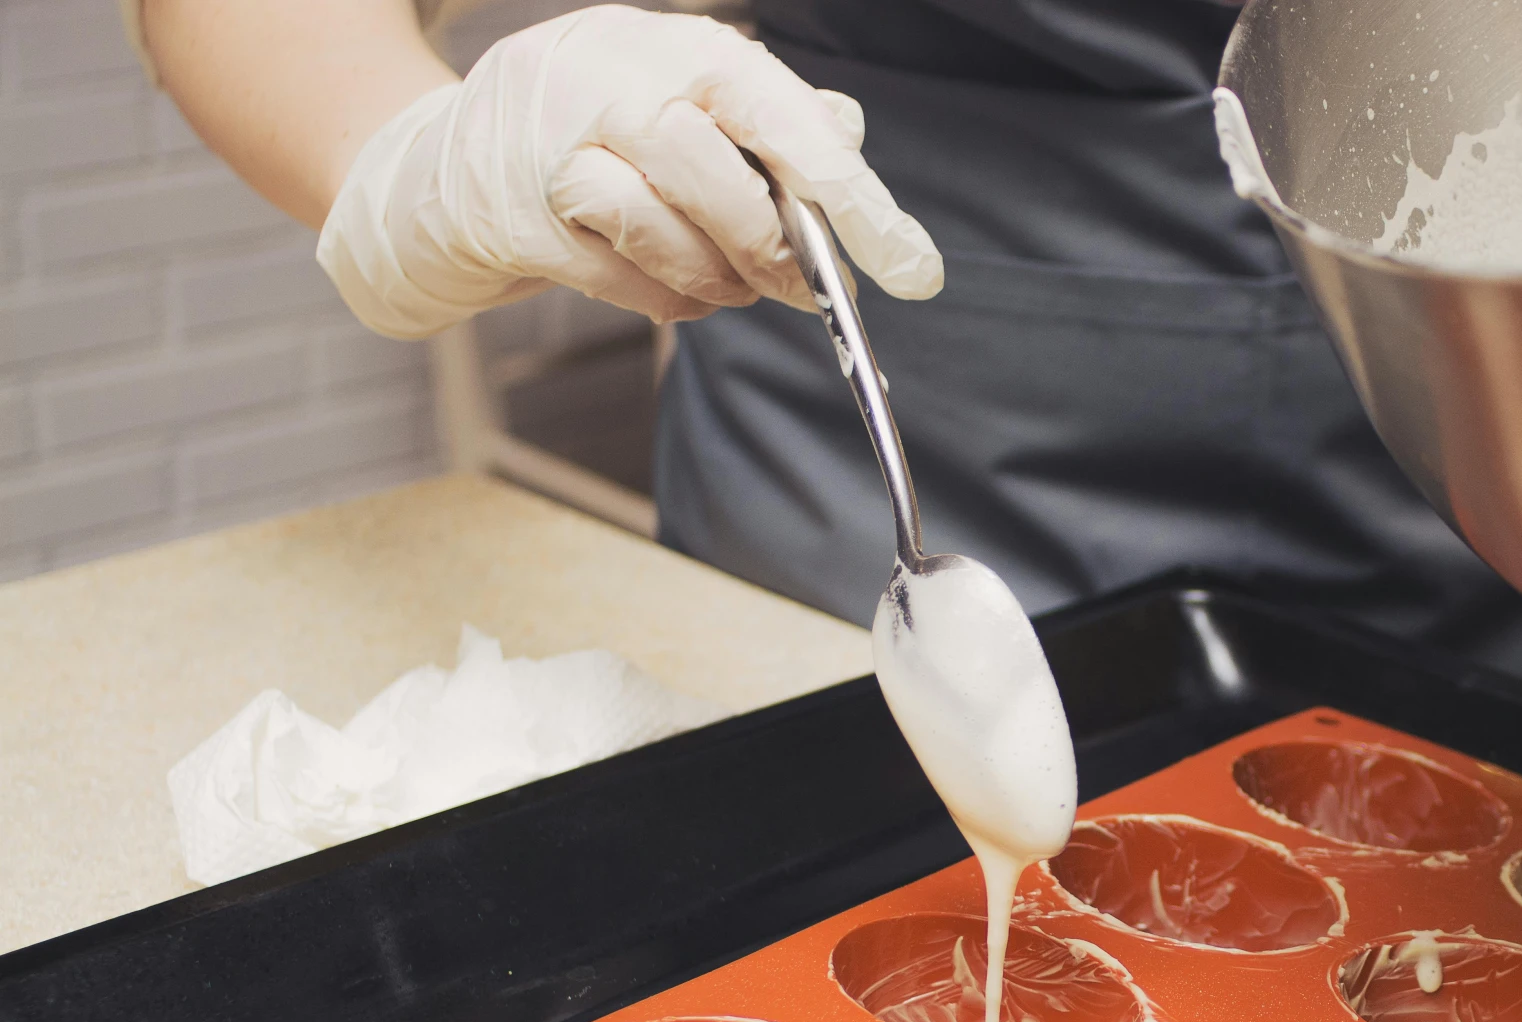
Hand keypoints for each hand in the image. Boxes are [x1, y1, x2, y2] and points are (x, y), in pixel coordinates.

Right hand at [316, 4, 941, 337]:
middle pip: (714, 166)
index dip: (849, 190)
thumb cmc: (583, 139)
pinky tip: (666, 289)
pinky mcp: (513, 217)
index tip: (911, 266)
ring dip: (715, 278)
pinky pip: (617, 274)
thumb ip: (762, 123)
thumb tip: (846, 141)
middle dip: (773, 244)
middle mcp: (604, 77)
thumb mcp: (677, 103)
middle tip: (805, 289)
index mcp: (668, 46)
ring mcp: (548, 144)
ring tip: (725, 285)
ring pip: (664, 225)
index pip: (779, 110)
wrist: (434, 171)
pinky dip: (661, 299)